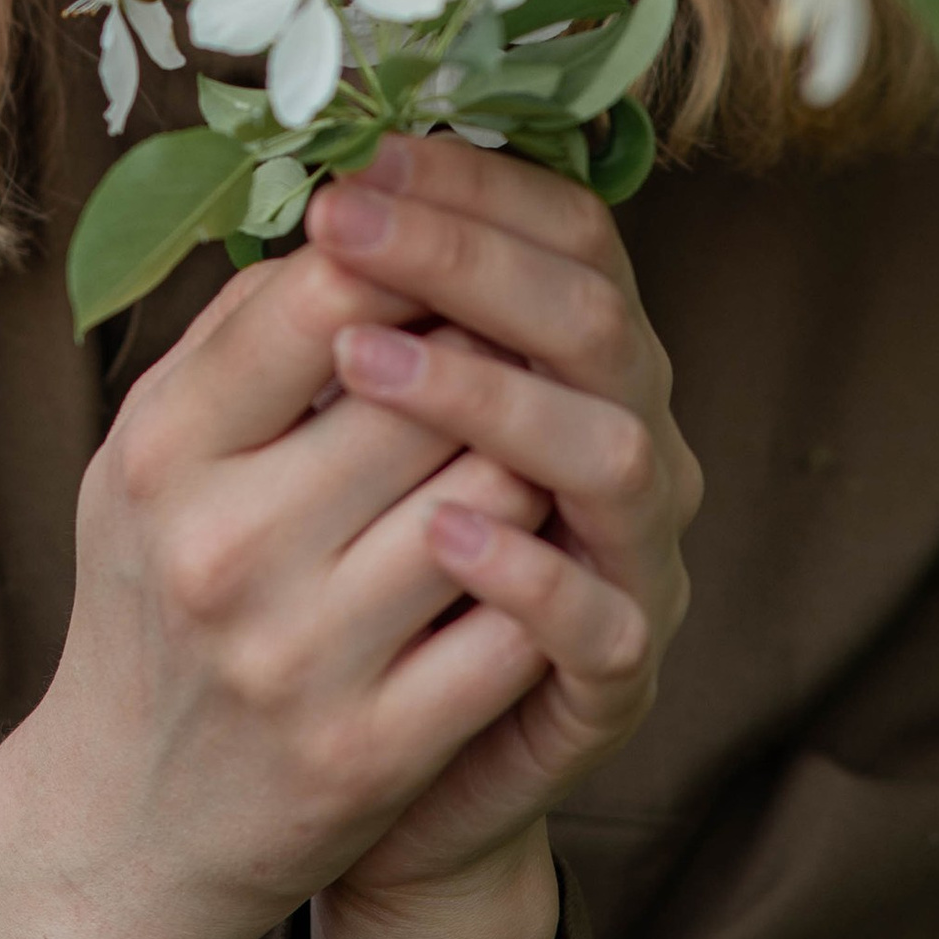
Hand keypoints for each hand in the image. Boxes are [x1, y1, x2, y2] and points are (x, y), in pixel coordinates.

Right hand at [0, 228, 549, 938]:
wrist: (125, 825)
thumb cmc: (152, 599)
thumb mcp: (148, 455)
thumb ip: (244, 335)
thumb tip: (361, 204)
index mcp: (160, 452)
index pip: (322, 296)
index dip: (411, 254)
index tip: (446, 248)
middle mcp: (224, 548)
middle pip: (427, 386)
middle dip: (488, 352)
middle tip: (520, 337)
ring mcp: (303, 658)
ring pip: (493, 496)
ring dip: (530, 456)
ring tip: (530, 436)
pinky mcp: (374, 752)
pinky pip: (513, 626)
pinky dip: (543, 576)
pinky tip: (537, 553)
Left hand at [307, 131, 700, 904]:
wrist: (370, 778)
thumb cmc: (342, 573)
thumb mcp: (332, 431)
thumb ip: (348, 322)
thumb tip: (307, 191)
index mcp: (572, 359)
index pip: (569, 231)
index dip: (475, 188)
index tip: (360, 159)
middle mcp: (626, 439)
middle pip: (593, 319)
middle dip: (467, 260)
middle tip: (342, 226)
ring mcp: (632, 561)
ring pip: (615, 454)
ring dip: (493, 396)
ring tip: (368, 364)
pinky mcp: (613, 682)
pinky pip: (602, 621)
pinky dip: (532, 573)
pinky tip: (444, 535)